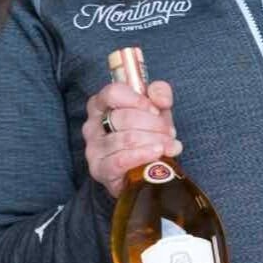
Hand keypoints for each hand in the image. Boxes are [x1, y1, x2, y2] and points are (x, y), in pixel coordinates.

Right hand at [83, 80, 181, 197]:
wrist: (143, 169)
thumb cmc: (145, 132)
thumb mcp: (156, 108)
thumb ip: (160, 93)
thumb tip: (161, 100)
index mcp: (101, 103)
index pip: (113, 93)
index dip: (137, 100)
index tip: (156, 110)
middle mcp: (92, 124)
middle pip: (124, 117)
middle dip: (154, 125)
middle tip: (170, 133)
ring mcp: (93, 148)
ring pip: (127, 139)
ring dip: (154, 141)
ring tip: (169, 146)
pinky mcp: (99, 169)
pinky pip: (121, 160)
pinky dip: (143, 155)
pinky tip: (157, 154)